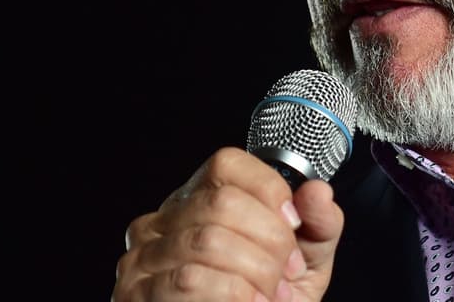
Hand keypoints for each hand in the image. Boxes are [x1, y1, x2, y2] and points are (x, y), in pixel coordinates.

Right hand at [113, 147, 344, 301]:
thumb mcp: (304, 262)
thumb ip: (318, 225)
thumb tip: (318, 192)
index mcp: (202, 201)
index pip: (227, 164)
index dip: (269, 193)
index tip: (293, 228)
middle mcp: (164, 220)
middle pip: (223, 203)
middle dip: (270, 242)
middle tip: (285, 275)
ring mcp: (143, 257)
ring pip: (208, 242)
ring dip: (254, 275)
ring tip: (268, 296)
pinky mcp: (135, 292)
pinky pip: (190, 280)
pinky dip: (234, 295)